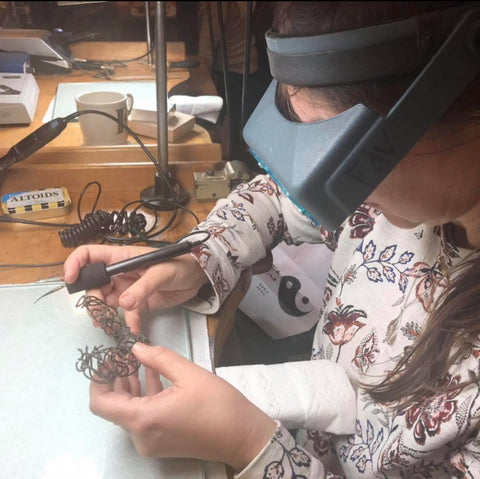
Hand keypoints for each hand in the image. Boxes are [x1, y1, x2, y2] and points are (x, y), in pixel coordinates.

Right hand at [64, 245, 209, 331]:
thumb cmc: (180, 265)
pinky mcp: (139, 302)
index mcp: (123, 257)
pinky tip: (132, 330)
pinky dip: (126, 322)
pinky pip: (126, 314)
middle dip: (92, 298)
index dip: (76, 264)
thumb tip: (123, 304)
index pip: (90, 254)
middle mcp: (121, 272)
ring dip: (104, 313)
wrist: (198, 277)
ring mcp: (129, 288)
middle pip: (94, 283)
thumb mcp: (161, 272)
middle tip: (97, 313)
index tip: (71, 281)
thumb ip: (143, 288)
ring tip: (107, 324)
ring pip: (106, 300)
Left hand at [90, 343, 276, 470]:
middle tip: (122, 354)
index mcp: (143, 419)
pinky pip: (143, 417)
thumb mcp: (188, 373)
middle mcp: (140, 436)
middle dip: (115, 379)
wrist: (242, 436)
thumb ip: (158, 357)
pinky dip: (144, 396)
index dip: (98, 380)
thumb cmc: (217, 404)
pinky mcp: (161, 442)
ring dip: (130, 386)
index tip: (108, 359)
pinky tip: (152, 373)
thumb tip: (135, 348)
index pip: (101, 404)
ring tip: (135, 360)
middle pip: (114, 407)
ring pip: (129, 411)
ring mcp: (150, 442)